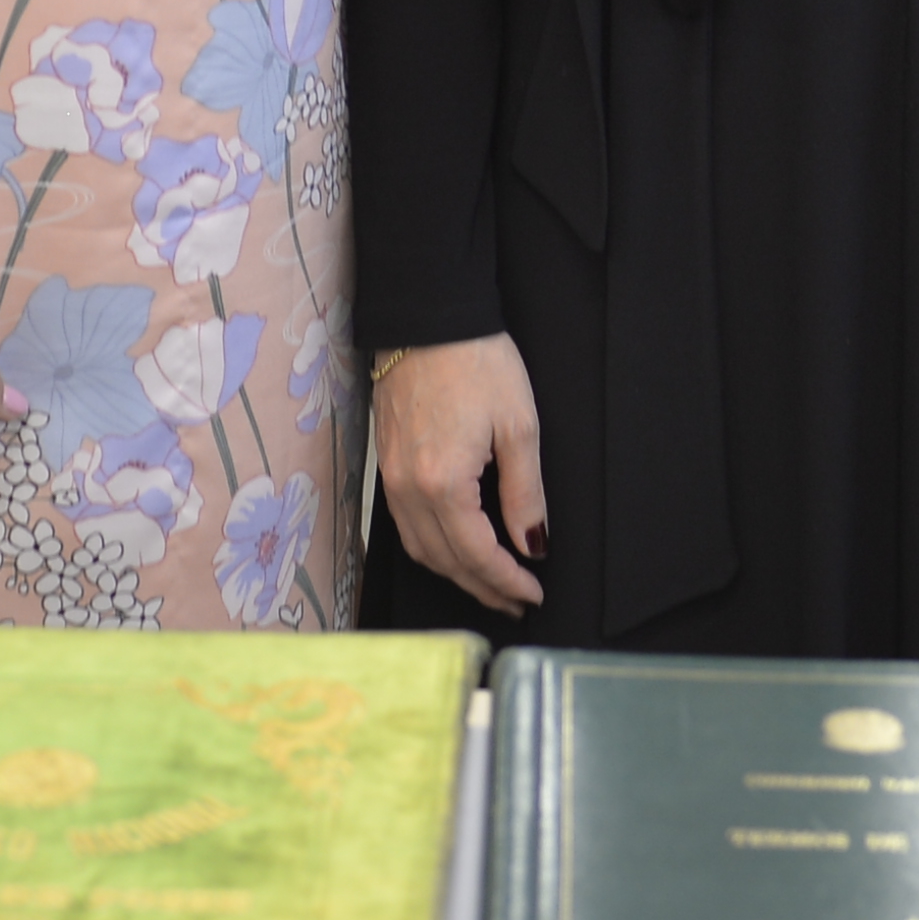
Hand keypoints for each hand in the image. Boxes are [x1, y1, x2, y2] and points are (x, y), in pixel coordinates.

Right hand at [369, 337, 547, 615]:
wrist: (427, 318)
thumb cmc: (475, 361)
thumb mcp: (519, 426)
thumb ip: (526, 494)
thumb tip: (532, 544)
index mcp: (443, 482)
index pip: (477, 555)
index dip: (506, 582)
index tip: (531, 594)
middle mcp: (407, 489)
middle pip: (445, 561)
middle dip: (482, 587)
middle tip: (515, 600)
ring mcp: (391, 478)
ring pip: (420, 549)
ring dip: (456, 573)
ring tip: (490, 583)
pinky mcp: (385, 464)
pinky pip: (406, 525)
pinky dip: (433, 548)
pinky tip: (455, 548)